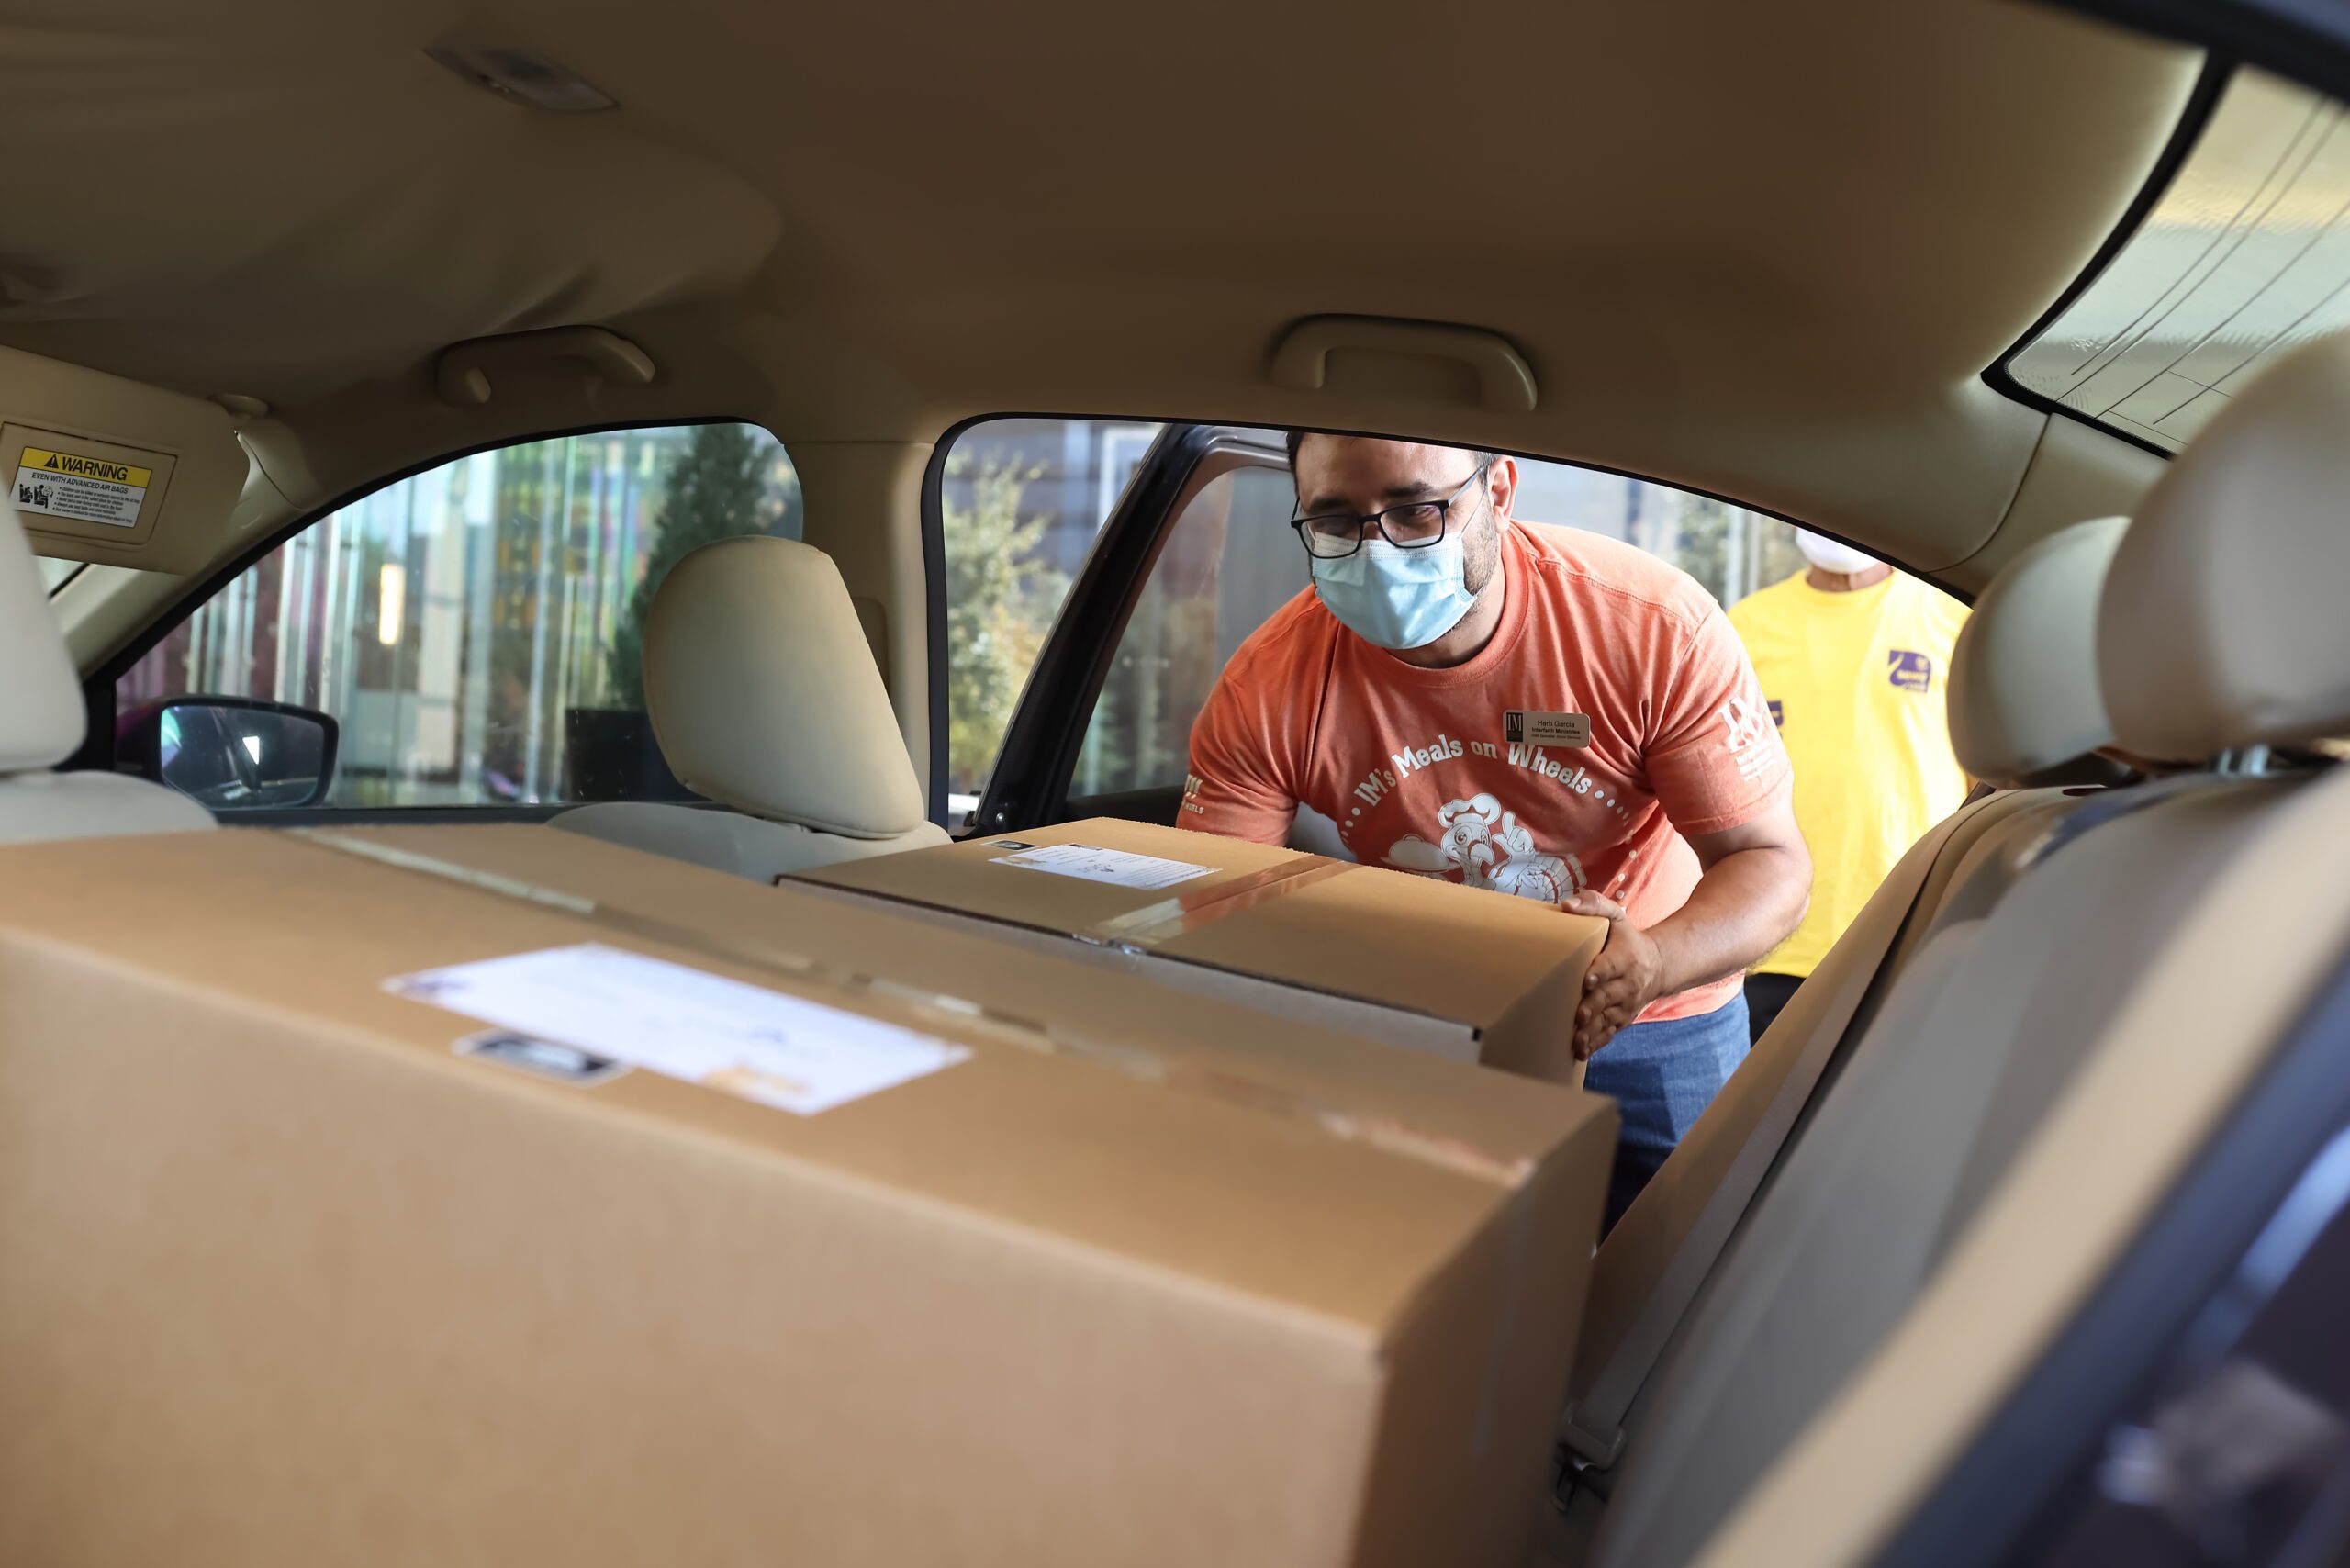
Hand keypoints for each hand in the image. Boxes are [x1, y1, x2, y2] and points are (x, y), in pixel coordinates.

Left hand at [1563, 890, 1664, 1059]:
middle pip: (1607, 997)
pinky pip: (1609, 1033)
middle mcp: (1626, 983)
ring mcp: (1625, 1004)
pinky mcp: (1622, 1018)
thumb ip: (1593, 904)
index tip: (1587, 980)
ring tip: (1576, 1042)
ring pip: (1607, 1020)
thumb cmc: (1627, 938)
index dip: (1600, 973)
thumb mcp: (1616, 916)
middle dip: (1593, 1006)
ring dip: (1592, 1031)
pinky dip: (1596, 1043)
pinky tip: (1581, 1053)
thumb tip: (1566, 905)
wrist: (1658, 965)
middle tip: (1579, 1015)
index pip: (1611, 965)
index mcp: (1623, 957)